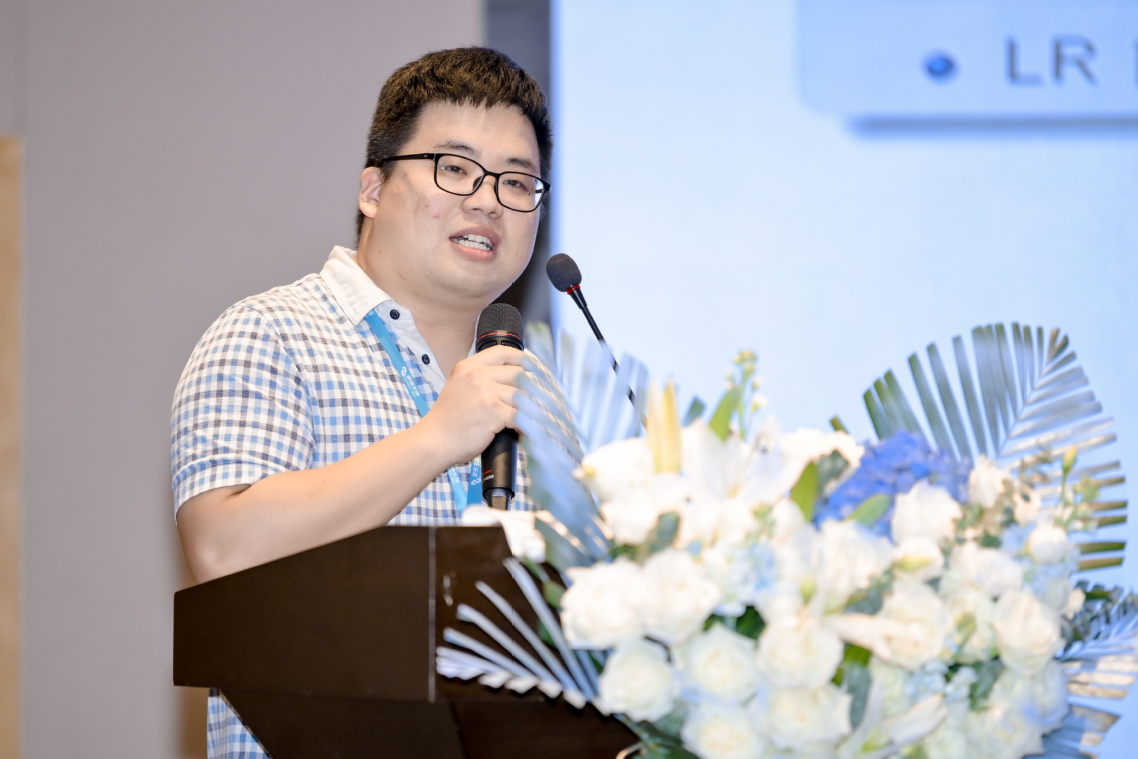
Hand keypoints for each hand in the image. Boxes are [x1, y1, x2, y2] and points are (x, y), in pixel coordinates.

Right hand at [419, 345, 524, 466]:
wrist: (434, 441)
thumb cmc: (448, 420)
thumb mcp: (459, 387)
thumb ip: (481, 378)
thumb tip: (514, 378)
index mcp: (468, 366)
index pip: (504, 352)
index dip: (523, 359)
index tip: (533, 368)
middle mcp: (477, 375)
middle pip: (518, 374)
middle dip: (530, 389)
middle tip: (535, 401)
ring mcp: (486, 392)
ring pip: (522, 395)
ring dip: (529, 408)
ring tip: (529, 418)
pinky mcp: (494, 411)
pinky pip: (521, 415)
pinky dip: (525, 424)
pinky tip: (523, 430)